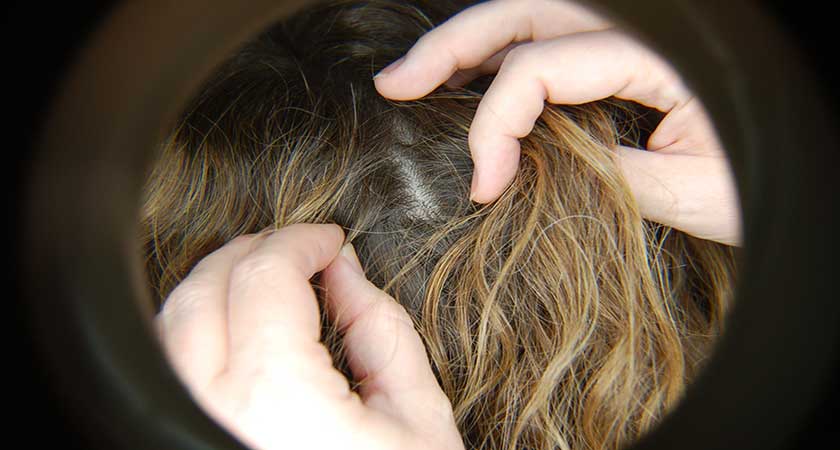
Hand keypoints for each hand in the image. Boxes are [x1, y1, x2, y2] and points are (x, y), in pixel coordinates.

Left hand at [156, 224, 464, 449]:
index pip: (265, 278)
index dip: (299, 241)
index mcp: (280, 403)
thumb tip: (347, 274)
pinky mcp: (183, 444)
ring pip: (170, 326)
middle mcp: (212, 416)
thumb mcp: (418, 420)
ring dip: (216, 285)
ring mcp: (186, 432)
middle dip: (253, 252)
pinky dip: (197, 331)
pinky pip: (168, 370)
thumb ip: (381, 330)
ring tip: (266, 279)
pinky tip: (237, 328)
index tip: (326, 238)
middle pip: (204, 290)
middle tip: (298, 250)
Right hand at [374, 0, 740, 245]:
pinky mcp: (625, 56)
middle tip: (396, 83)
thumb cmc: (766, 182)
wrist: (803, 172)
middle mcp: (641, 31)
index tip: (485, 185)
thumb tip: (532, 165)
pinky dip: (502, 54)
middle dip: (452, 47)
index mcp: (662, 54)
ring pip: (531, 15)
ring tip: (415, 76)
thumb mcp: (693, 192)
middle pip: (524, 12)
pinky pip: (551, 39)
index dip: (497, 123)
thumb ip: (607, 172)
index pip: (542, 68)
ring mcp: (631, 38)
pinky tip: (470, 79)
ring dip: (468, 41)